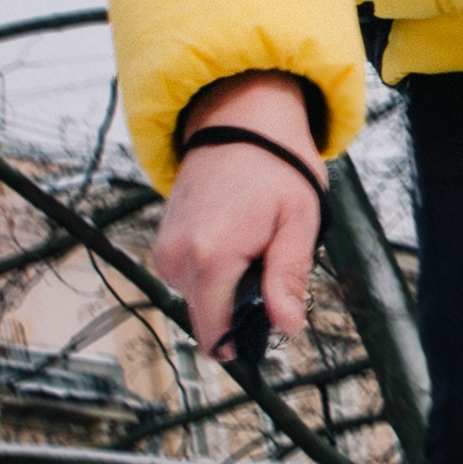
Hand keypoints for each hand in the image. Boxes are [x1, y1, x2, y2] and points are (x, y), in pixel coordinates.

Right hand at [154, 70, 325, 375]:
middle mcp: (178, 256)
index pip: (214, 332)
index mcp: (211, 256)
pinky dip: (213, 270)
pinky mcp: (163, 241)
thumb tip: (285, 326)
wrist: (239, 121)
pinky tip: (234, 239)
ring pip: (199, 298)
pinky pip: (189, 277)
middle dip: (239, 309)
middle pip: (207, 318)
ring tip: (252, 244)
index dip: (243, 342)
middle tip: (268, 265)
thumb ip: (287, 279)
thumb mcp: (299, 223)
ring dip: (228, 287)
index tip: (266, 331)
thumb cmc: (275, 166)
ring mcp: (165, 248)